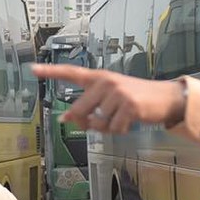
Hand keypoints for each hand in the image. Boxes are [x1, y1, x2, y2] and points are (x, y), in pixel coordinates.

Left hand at [32, 64, 184, 134]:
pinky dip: (120, 130)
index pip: (70, 72)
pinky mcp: (128, 106)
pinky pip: (113, 129)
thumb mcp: (111, 97)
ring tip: (120, 119)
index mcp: (99, 77)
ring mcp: (117, 93)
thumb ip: (88, 105)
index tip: (33, 69)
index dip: (50, 72)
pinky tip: (130, 121)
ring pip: (97, 123)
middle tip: (98, 123)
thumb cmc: (136, 98)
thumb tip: (66, 118)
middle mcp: (105, 82)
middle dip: (86, 123)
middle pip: (79, 110)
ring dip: (107, 128)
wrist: (165, 98)